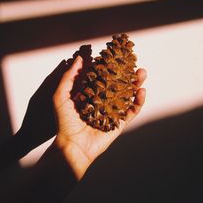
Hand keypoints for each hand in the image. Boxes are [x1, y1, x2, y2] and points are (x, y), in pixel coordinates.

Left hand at [52, 56, 146, 178]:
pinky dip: (138, 102)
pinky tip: (141, 91)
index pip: (103, 77)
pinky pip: (132, 111)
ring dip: (136, 84)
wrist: (72, 146)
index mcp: (90, 94)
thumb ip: (69, 77)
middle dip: (127, 73)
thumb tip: (79, 58)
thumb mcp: (61, 96)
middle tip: (133, 62)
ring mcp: (112, 112)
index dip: (111, 67)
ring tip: (141, 73)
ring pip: (128, 96)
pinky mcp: (120, 123)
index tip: (117, 55)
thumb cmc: (64, 122)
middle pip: (118, 84)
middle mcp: (103, 102)